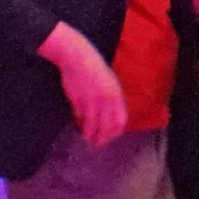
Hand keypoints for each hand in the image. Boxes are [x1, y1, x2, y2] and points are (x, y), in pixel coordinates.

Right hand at [41, 23, 127, 146]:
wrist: (77, 56)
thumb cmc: (92, 67)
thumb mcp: (108, 82)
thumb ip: (112, 98)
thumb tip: (111, 116)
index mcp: (116, 94)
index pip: (120, 122)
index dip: (114, 133)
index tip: (108, 136)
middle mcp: (107, 99)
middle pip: (108, 128)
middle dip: (102, 138)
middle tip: (95, 142)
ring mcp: (92, 100)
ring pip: (93, 126)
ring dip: (89, 135)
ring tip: (86, 137)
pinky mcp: (79, 99)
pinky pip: (81, 118)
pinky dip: (80, 124)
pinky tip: (78, 125)